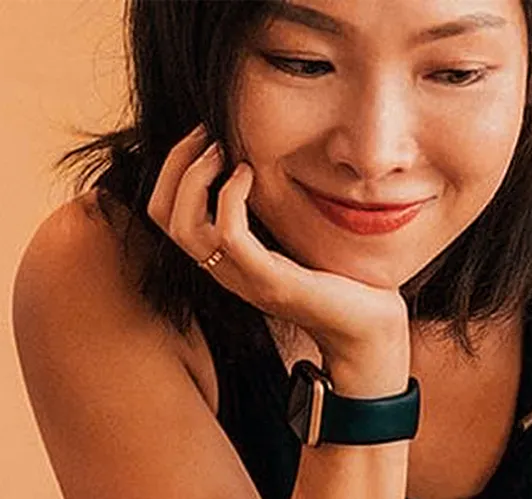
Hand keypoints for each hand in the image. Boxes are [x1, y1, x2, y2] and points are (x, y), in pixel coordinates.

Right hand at [148, 126, 409, 390]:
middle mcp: (226, 271)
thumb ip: (272, 211)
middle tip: (207, 135)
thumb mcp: (295, 236)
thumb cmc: (339, 280)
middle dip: (177, 165)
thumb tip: (262, 162)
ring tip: (223, 151)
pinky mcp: (271, 282)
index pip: (166, 214)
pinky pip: (230, 235)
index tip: (203, 137)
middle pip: (163, 216)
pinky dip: (231, 197)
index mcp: (225, 260)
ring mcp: (245, 279)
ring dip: (196, 177)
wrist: (368, 331)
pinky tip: (249, 175)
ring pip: (184, 226)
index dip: (173, 170)